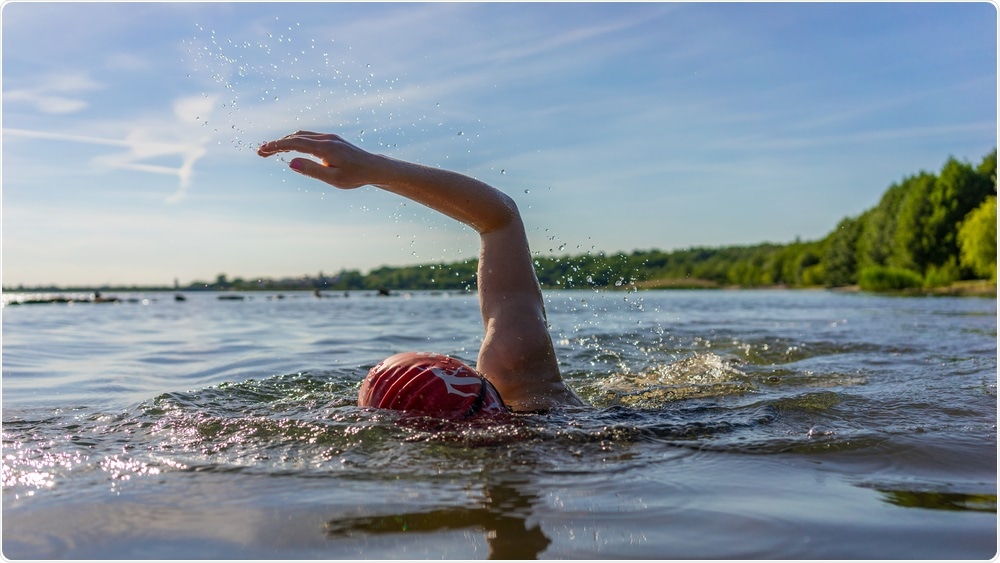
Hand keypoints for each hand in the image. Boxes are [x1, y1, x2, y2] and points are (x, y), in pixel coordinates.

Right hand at [257, 131, 379, 189]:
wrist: (373, 168)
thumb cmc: (355, 176)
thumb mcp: (333, 178)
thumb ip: (312, 170)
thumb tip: (291, 162)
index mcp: (325, 148)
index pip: (295, 143)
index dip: (277, 146)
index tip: (262, 150)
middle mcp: (326, 138)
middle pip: (295, 137)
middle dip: (276, 144)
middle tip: (260, 153)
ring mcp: (329, 137)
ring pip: (301, 135)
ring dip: (285, 141)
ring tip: (270, 151)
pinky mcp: (331, 139)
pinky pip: (308, 137)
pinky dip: (295, 141)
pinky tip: (289, 148)